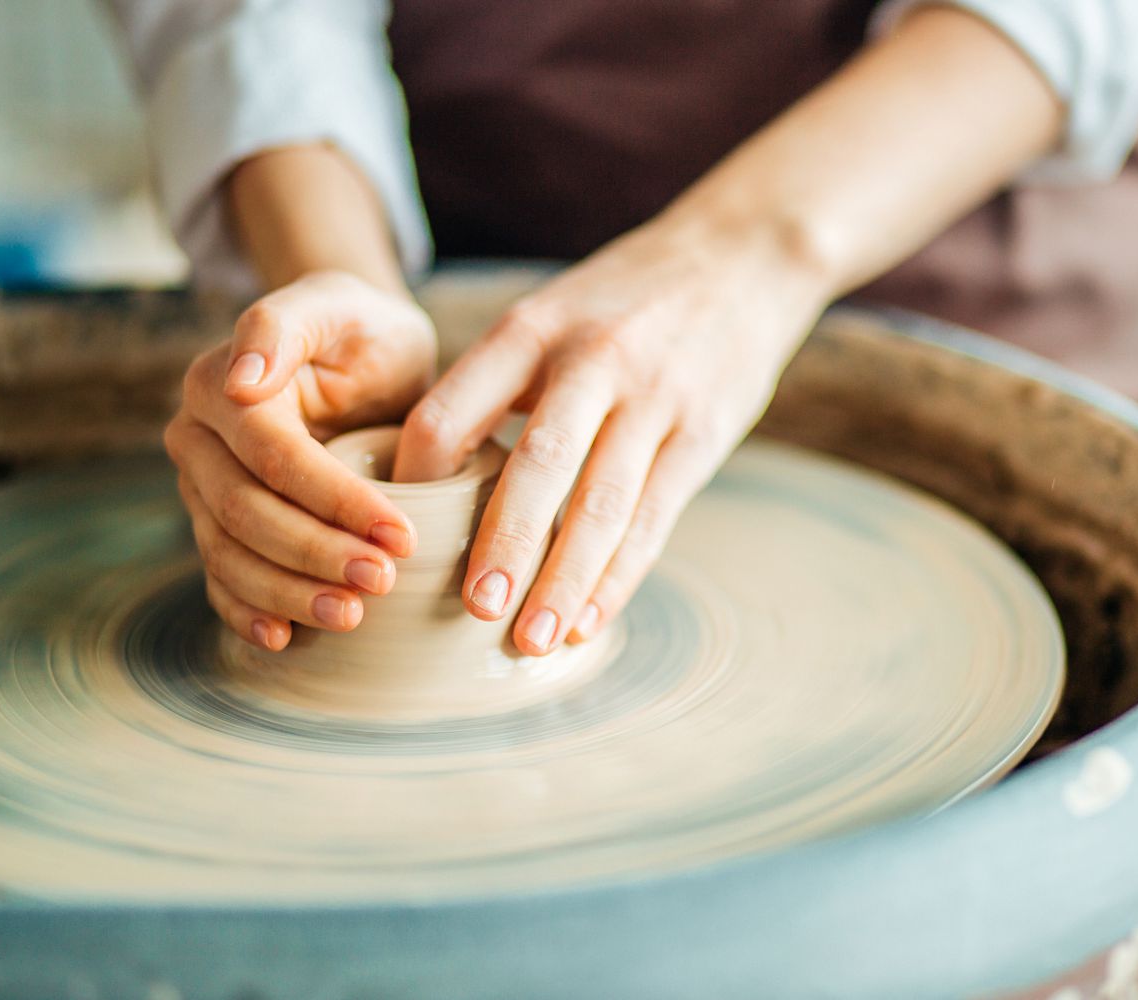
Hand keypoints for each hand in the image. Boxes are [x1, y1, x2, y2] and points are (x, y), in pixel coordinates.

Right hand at [165, 271, 436, 649]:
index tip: (400, 532)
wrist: (365, 357)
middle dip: (314, 553)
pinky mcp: (218, 524)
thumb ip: (286, 323)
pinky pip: (221, 576)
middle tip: (382, 581)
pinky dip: (248, 611)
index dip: (333, 499)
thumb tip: (243, 382)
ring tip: (350, 617)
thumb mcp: (340, 304)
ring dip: (287, 592)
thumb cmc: (361, 330)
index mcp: (219, 386)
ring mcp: (203, 487)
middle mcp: (198, 439)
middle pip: (246, 511)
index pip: (273, 455)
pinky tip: (284, 638)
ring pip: (230, 553)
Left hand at [394, 220, 831, 655]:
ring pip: (602, 504)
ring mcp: (654, 399)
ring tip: (531, 640)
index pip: (450, 410)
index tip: (395, 532)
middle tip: (472, 610)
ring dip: (565, 578)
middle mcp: (591, 362)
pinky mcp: (703, 434)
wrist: (742, 254)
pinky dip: (620, 575)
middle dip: (502, 543)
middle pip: (535, 465)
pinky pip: (654, 517)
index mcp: (531, 329)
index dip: (415, 479)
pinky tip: (590, 618)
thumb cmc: (624, 298)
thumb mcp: (550, 312)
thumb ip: (498, 381)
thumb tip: (428, 472)